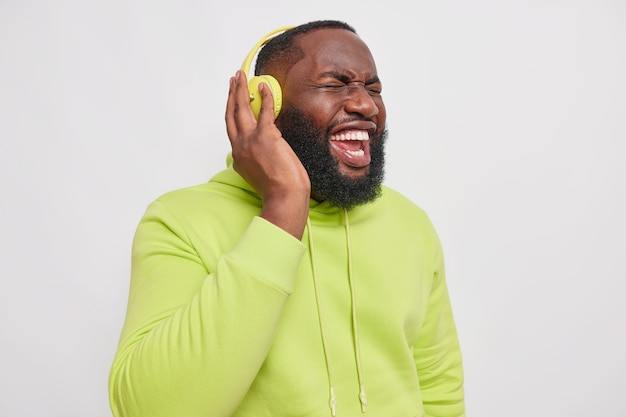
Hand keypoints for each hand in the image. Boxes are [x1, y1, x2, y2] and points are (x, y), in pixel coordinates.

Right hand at [225, 70, 310, 238]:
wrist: (285, 197)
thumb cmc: (280, 191)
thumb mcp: (262, 175)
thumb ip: (260, 160)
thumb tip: (269, 150)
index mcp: (238, 158)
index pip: (232, 131)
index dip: (231, 113)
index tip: (233, 101)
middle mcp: (239, 148)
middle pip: (231, 115)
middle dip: (231, 95)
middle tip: (233, 81)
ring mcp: (250, 141)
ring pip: (240, 109)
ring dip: (240, 90)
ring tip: (241, 76)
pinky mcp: (265, 136)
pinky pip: (264, 110)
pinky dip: (264, 96)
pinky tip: (264, 86)